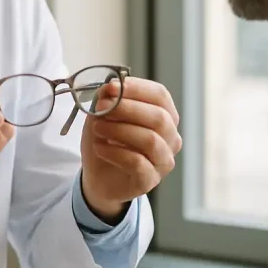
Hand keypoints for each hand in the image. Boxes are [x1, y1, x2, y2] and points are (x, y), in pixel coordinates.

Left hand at [80, 77, 180, 222]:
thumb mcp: (102, 115)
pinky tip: (99, 148)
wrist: (99, 177)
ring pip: (150, 140)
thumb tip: (109, 88)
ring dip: (119, 130)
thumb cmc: (107, 141)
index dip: (137, 88)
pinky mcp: (150, 180)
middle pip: (159, 117)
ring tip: (97, 128)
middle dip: (127, 108)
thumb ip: (106, 100)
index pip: (160, 95)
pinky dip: (115, 152)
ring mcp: (163, 160)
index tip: (111, 86)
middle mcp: (170, 137)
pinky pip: (138, 163)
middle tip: (100, 107)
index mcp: (164, 115)